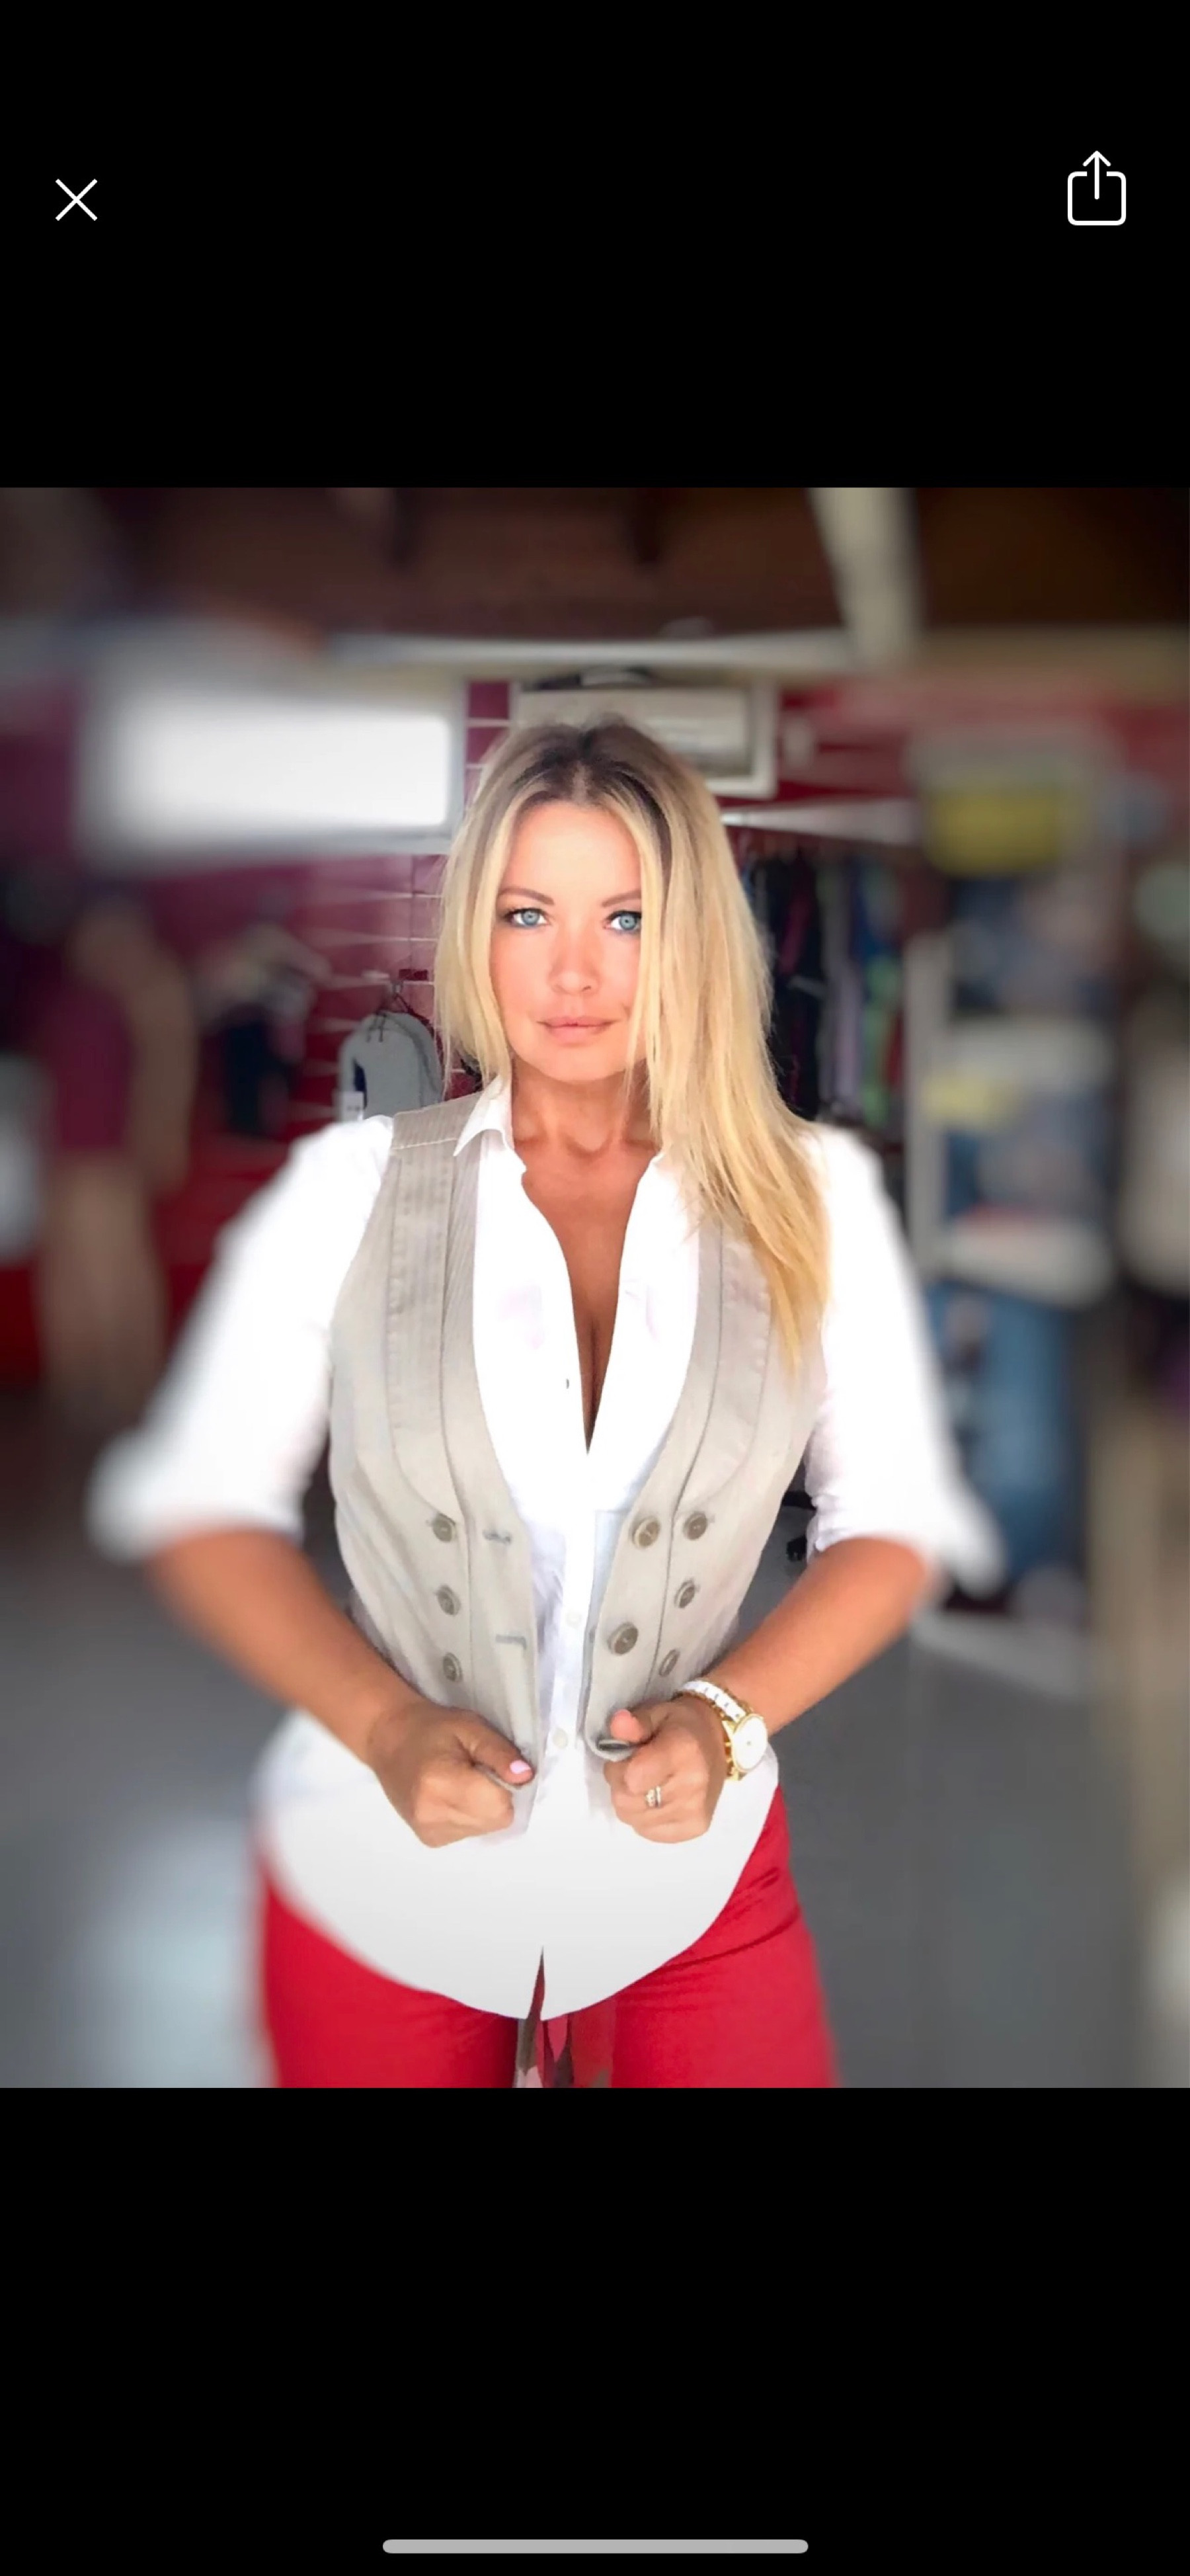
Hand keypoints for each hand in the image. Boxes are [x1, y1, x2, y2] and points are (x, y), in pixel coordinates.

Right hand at [368, 1697, 534, 1847]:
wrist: (389, 1741)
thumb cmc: (432, 1728)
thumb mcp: (470, 1727)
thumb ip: (499, 1753)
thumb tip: (525, 1777)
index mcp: (441, 1783)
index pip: (500, 1805)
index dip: (505, 1785)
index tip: (491, 1766)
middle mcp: (432, 1814)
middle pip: (495, 1820)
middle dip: (495, 1797)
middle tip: (475, 1772)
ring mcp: (429, 1831)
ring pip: (484, 1828)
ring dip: (482, 1808)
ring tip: (460, 1783)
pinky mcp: (430, 1839)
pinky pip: (469, 1832)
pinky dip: (469, 1816)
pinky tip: (451, 1796)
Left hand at [601, 1696, 726, 1841]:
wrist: (716, 1742)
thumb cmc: (681, 1726)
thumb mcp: (656, 1714)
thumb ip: (635, 1723)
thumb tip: (617, 1725)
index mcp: (683, 1752)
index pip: (631, 1778)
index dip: (619, 1767)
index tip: (628, 1755)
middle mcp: (693, 1787)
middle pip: (627, 1801)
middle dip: (621, 1784)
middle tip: (635, 1769)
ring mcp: (695, 1812)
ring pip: (632, 1818)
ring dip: (630, 1801)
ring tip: (646, 1783)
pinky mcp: (694, 1828)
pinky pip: (647, 1831)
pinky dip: (643, 1817)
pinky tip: (655, 1800)